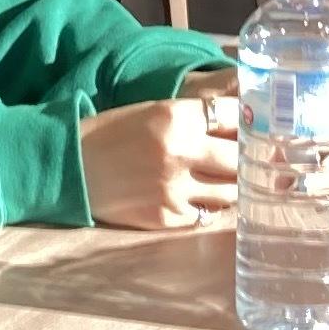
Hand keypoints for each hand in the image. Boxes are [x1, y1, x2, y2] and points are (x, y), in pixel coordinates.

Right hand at [79, 95, 238, 227]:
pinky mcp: (168, 217)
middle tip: (253, 157)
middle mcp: (181, 153)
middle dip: (248, 157)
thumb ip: (196, 119)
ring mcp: (176, 189)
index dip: (249, 121)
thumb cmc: (114, 134)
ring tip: (229, 178)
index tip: (255, 125)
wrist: (73, 167)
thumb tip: (241, 124)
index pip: (234, 117)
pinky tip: (202, 196)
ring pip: (230, 191)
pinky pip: (207, 213)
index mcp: (177, 117)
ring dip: (233, 185)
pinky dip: (210, 205)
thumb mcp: (155, 112)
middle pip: (239, 158)